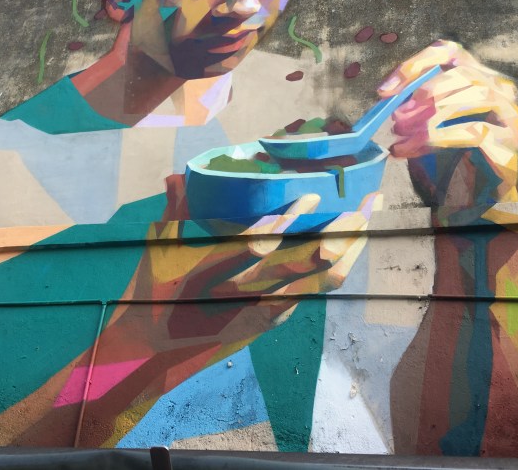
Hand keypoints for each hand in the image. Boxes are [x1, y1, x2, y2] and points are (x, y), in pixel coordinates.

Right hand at [112, 191, 379, 345]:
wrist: (153, 343)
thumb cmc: (153, 287)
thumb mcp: (157, 246)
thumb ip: (174, 208)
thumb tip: (175, 174)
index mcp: (212, 271)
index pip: (258, 243)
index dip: (288, 220)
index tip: (313, 196)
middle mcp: (241, 294)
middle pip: (303, 265)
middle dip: (339, 234)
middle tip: (362, 206)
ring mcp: (258, 312)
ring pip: (315, 284)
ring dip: (346, 253)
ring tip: (364, 225)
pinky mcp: (267, 322)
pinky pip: (308, 296)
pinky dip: (329, 273)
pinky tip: (347, 252)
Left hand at [377, 40, 517, 206]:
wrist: (467, 200)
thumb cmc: (444, 157)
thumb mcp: (421, 124)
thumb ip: (412, 103)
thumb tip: (387, 94)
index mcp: (477, 76)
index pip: (449, 52)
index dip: (415, 65)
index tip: (384, 90)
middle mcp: (499, 89)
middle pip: (462, 73)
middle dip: (422, 94)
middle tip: (395, 119)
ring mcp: (508, 114)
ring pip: (472, 97)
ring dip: (428, 117)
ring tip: (399, 135)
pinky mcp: (508, 141)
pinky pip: (472, 131)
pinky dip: (434, 139)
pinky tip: (408, 151)